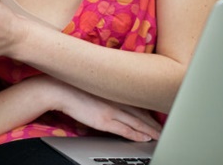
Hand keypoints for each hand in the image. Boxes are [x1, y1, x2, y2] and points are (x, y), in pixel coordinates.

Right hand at [39, 76, 161, 141]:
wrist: (58, 89)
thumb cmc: (71, 85)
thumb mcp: (92, 84)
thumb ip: (104, 91)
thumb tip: (108, 97)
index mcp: (114, 88)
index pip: (137, 100)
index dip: (149, 109)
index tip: (157, 114)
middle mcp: (116, 98)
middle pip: (141, 112)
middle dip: (154, 122)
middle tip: (164, 128)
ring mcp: (112, 110)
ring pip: (138, 122)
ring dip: (150, 130)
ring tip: (159, 135)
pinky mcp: (104, 121)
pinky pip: (126, 130)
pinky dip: (137, 134)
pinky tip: (145, 138)